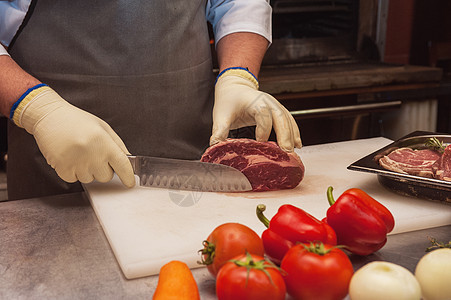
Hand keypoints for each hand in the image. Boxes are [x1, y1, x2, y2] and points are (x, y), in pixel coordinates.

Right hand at [13, 86, 134, 186]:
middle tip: (94, 155)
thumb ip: (118, 145)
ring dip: (87, 170)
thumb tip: (128, 161)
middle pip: (106, 177)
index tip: (130, 183)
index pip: (123, 166)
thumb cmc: (77, 121)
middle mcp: (92, 154)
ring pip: (90, 180)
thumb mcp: (103, 128)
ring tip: (79, 153)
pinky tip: (70, 157)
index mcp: (104, 143)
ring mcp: (77, 163)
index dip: (128, 177)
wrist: (49, 116)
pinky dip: (73, 172)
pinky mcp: (62, 168)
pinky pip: (74, 180)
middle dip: (103, 169)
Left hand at [210, 69, 301, 151]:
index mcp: (253, 101)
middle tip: (285, 152)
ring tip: (291, 154)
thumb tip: (215, 149)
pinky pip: (290, 121)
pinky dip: (295, 133)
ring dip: (292, 136)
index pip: (263, 113)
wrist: (235, 87)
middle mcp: (268, 102)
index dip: (263, 128)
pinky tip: (298, 146)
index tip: (260, 142)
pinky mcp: (279, 111)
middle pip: (280, 117)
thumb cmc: (228, 101)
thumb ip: (219, 132)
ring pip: (288, 120)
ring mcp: (276, 106)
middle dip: (284, 135)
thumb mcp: (220, 116)